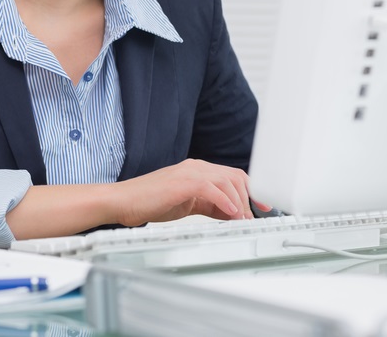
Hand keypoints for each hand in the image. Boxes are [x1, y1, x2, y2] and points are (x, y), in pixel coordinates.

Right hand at [111, 159, 252, 226]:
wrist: (123, 201)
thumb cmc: (149, 202)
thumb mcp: (187, 205)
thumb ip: (209, 206)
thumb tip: (232, 214)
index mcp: (196, 170)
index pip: (232, 176)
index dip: (251, 191)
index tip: (262, 207)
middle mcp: (195, 166)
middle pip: (235, 176)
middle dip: (249, 198)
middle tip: (253, 219)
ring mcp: (188, 172)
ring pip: (227, 180)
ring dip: (239, 202)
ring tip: (241, 220)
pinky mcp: (182, 182)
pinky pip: (212, 187)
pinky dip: (225, 201)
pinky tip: (230, 213)